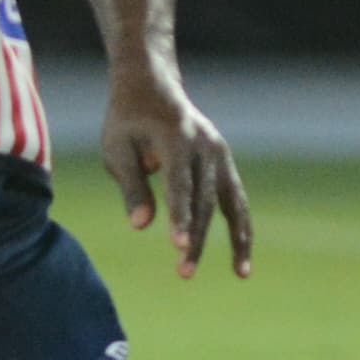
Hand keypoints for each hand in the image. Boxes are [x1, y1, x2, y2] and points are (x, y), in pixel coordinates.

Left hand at [102, 71, 251, 280]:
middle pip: (203, 199)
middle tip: (184, 272)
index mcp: (176, 139)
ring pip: (230, 202)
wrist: (152, 86)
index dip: (179, 217)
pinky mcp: (224, 163)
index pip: (179, 185)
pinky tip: (242, 260)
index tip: (179, 246)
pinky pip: (236, 200)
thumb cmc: (127, 121)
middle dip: (195, 237)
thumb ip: (131, 186)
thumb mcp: (116, 149)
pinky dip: (242, 229)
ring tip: (240, 273)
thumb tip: (141, 225)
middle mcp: (205, 146)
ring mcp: (220, 154)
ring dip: (234, 240)